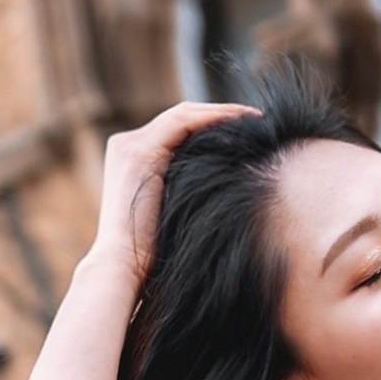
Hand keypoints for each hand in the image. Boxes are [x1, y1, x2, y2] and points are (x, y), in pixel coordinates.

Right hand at [87, 101, 244, 288]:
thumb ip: (185, 186)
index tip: (246, 129)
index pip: (176, 129)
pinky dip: (212, 119)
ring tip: (254, 118)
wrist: (123, 266)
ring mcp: (129, 145)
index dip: (212, 123)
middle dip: (219, 115)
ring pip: (183, 115)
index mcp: (131, 157)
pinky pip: (182, 123)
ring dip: (221, 113)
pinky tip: (239, 123)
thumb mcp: (172, 209)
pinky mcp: (138, 151)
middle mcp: (125, 145)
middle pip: (180, 117)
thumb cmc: (150, 252)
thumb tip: (224, 178)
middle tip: (257, 119)